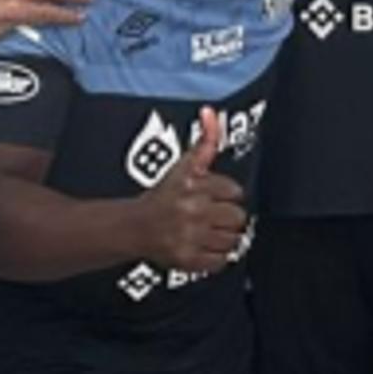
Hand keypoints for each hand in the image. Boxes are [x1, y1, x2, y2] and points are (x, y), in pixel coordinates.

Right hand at [136, 107, 248, 273]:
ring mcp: (190, 236)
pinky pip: (221, 262)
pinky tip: (202, 246)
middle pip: (238, 218)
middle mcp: (192, 210)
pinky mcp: (188, 260)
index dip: (225, 195)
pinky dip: (215, 257)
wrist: (134, 227)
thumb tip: (211, 112)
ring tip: (207, 232)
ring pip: (233, 241)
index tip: (212, 197)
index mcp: (194, 184)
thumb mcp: (184, 166)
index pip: (235, 192)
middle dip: (226, 217)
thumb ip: (206, 141)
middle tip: (211, 216)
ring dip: (223, 238)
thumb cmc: (164, 196)